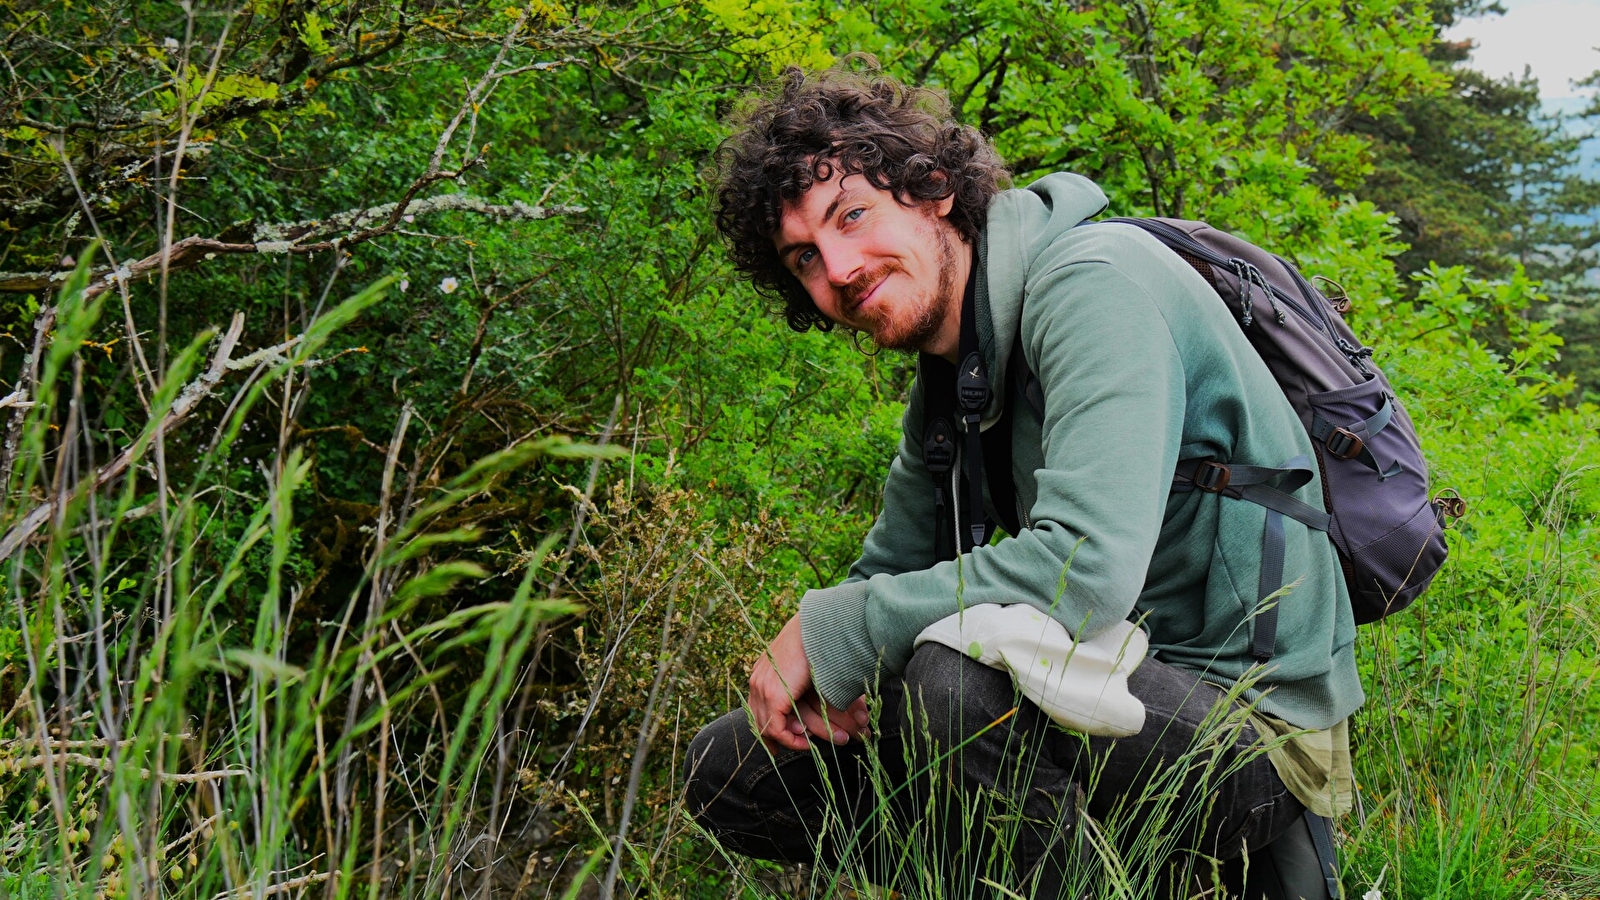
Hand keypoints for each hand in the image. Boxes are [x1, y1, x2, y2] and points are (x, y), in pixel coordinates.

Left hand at [747, 614, 871, 751]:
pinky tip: (806, 742)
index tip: (777, 740)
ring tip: (804, 745)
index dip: (766, 726)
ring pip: (766, 727)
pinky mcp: (773, 697)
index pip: (757, 706)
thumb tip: (802, 706)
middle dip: (770, 739)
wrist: (817, 629)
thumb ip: (797, 686)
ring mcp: (762, 688)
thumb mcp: (802, 667)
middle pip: (757, 719)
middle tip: (783, 751)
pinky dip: (790, 740)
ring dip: (786, 740)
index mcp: (762, 671)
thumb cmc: (817, 643)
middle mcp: (757, 680)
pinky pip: (776, 729)